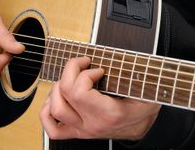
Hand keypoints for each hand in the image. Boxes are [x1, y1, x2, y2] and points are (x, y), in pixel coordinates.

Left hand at [40, 57, 160, 139]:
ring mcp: (82, 129)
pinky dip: (47, 111)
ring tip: (70, 79)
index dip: (85, 73)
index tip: (98, 69)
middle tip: (82, 64)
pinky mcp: (77, 131)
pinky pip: (52, 129)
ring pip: (53, 109)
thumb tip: (124, 62)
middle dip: (70, 70)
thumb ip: (136, 78)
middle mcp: (92, 123)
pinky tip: (57, 98)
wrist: (143, 129)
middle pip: (64, 94)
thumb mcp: (147, 93)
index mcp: (109, 114)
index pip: (79, 91)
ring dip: (57, 87)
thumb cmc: (144, 110)